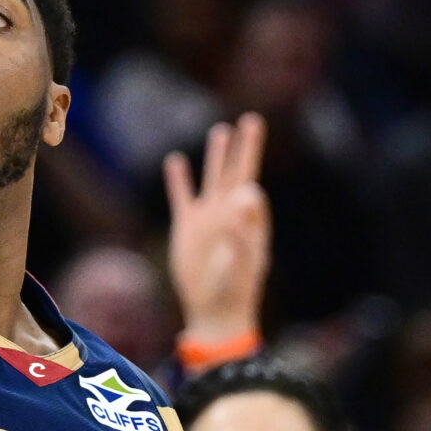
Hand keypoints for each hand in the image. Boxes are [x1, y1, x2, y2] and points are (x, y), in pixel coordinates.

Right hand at [164, 114, 269, 341]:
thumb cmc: (236, 289)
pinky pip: (182, 197)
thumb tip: (249, 191)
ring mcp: (208, 219)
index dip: (254, 173)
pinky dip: (179, 180)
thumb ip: (246, 227)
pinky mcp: (187, 228)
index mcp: (248, 221)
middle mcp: (229, 214)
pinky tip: (177, 161)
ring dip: (216, 156)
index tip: (247, 174)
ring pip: (212, 179)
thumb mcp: (244, 259)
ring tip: (221, 131)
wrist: (214, 310)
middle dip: (244, 147)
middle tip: (252, 120)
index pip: (252, 187)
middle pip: (236, 173)